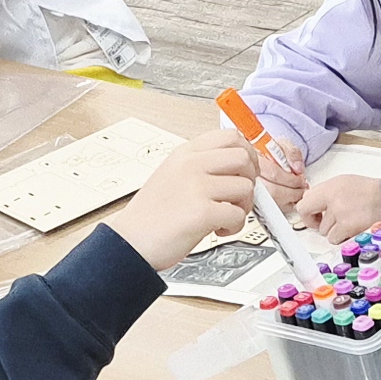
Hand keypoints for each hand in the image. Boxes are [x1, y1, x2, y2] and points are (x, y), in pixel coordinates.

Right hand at [107, 129, 260, 267]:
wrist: (130, 243)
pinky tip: (217, 230)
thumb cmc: (151, 215)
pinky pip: (238, 215)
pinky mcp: (202, 212)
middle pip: (244, 157)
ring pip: (246, 187)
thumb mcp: (172, 174)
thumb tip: (237, 165)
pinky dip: (234, 227)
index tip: (246, 170)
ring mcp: (196, 187)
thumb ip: (201, 166)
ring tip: (224, 217)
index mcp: (184, 153)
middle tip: (238, 196)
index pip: (230, 136)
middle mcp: (190, 165)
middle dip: (250, 179)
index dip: (247, 153)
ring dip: (243, 207)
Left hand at [295, 171, 380, 245]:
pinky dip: (341, 237)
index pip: (304, 200)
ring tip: (348, 222)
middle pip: (309, 216)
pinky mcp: (346, 226)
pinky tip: (351, 229)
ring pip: (323, 231)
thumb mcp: (344, 183)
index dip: (307, 211)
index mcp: (329, 186)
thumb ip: (326, 193)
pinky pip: (334, 238)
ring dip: (334, 230)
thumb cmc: (369, 191)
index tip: (313, 214)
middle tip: (325, 223)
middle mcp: (331, 198)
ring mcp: (338, 213)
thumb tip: (314, 205)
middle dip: (316, 222)